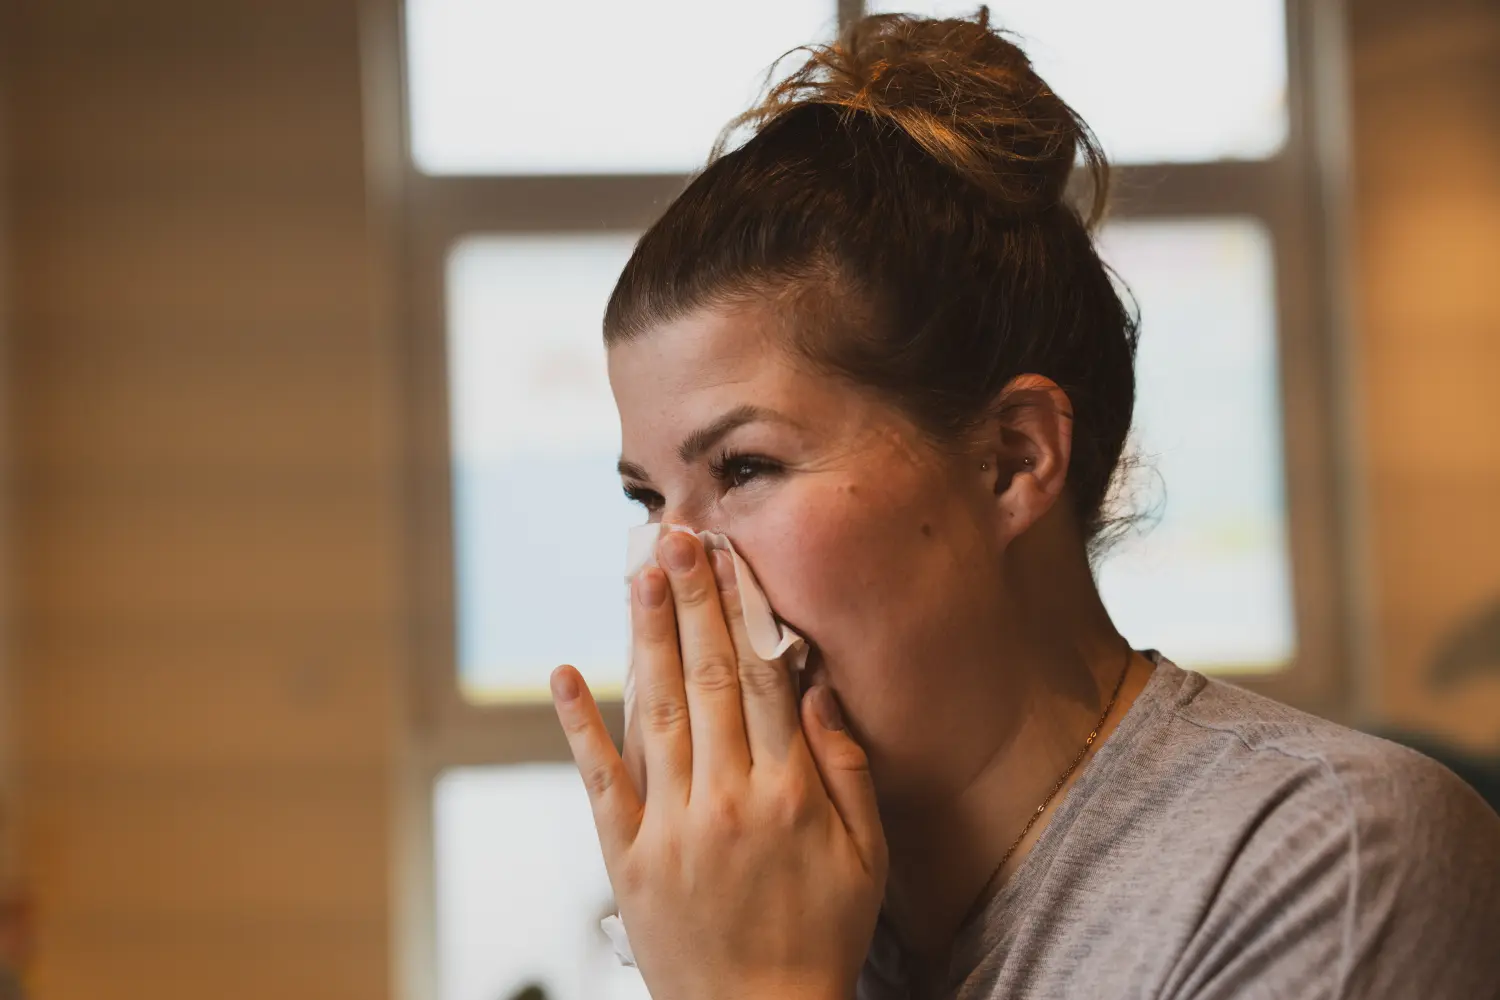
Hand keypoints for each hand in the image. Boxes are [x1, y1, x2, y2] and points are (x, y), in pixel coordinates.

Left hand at [551, 530, 886, 999]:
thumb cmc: (823, 935)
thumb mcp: (867, 857)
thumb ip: (846, 769)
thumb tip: (817, 689)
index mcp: (790, 795)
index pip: (767, 680)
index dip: (747, 610)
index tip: (731, 558)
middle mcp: (727, 799)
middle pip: (709, 680)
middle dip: (692, 602)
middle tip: (676, 538)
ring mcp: (672, 827)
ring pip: (655, 712)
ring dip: (645, 637)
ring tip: (637, 575)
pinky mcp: (628, 857)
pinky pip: (601, 780)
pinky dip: (579, 726)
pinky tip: (563, 673)